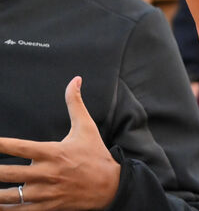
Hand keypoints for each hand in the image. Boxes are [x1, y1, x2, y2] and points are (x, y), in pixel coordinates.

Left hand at [0, 77, 120, 210]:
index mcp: (52, 152)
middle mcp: (46, 172)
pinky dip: (7, 209)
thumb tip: (75, 79)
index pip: (19, 147)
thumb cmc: (95, 154)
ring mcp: (46, 192)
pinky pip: (21, 210)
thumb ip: (75, 104)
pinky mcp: (47, 206)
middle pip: (8, 173)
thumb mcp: (86, 127)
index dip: (0, 145)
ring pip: (11, 195)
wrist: (110, 186)